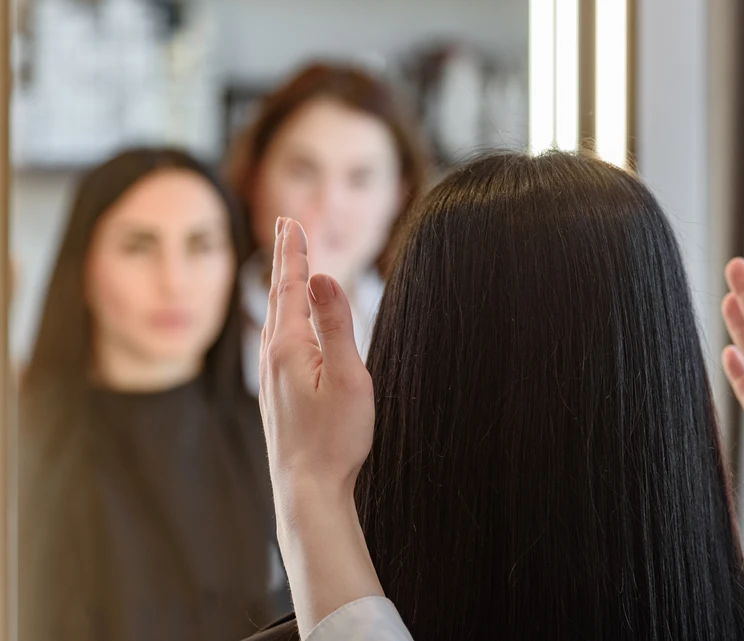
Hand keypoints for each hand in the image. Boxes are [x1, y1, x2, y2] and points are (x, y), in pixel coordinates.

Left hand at [259, 217, 374, 513]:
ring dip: (282, 287)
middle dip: (285, 260)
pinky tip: (287, 326)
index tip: (292, 220)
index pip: (292, 286)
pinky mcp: (275, 394)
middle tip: (287, 227)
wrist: (307, 489)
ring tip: (288, 267)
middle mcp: (271, 357)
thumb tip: (324, 275)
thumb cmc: (334, 437)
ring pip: (274, 319)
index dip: (294, 252)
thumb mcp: (346, 377)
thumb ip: (335, 324)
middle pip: (277, 296)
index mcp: (288, 346)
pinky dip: (283, 315)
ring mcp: (270, 377)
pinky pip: (276, 339)